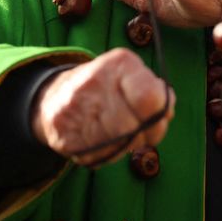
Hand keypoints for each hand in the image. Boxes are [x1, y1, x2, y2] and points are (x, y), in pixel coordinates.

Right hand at [31, 49, 175, 166]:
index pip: (149, 97)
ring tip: (122, 134)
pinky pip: (99, 156)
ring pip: (117, 144)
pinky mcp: (64, 136)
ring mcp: (74, 110)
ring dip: (127, 145)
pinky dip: (108, 154)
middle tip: (142, 130)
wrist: (54, 96)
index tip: (158, 114)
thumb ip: (155, 92)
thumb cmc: (106, 87)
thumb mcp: (131, 76)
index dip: (159, 113)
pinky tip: (105, 141)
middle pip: (134, 126)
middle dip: (145, 134)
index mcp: (117, 64)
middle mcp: (92, 82)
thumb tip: (167, 110)